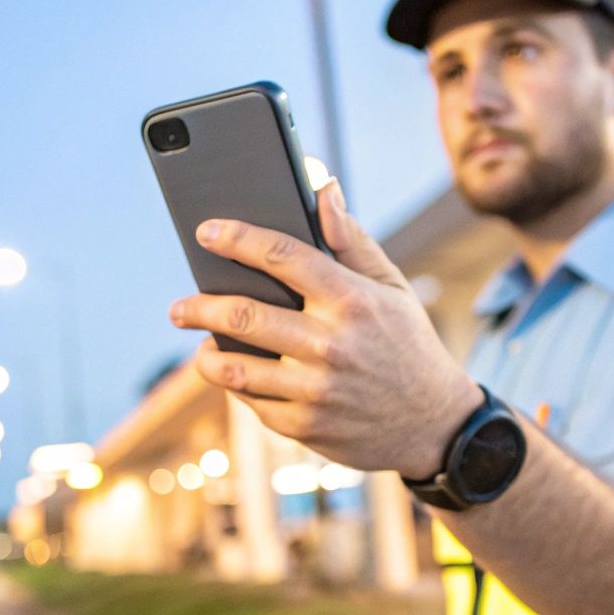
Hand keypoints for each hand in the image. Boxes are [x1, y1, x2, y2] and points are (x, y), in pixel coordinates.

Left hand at [168, 179, 481, 478]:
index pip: (282, 256)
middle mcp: (330, 344)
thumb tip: (321, 188)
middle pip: (245, 317)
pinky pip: (251, 402)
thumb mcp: (391, 286)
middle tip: (179, 307)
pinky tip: (235, 375)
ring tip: (201, 345)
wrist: (434, 424)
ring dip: (207, 356)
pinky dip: (236, 386)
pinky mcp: (305, 426)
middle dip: (200, 307)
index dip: (238, 238)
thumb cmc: (407, 343)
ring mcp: (315, 390)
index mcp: (351, 300)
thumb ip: (350, 239)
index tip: (207, 231)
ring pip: (236, 368)